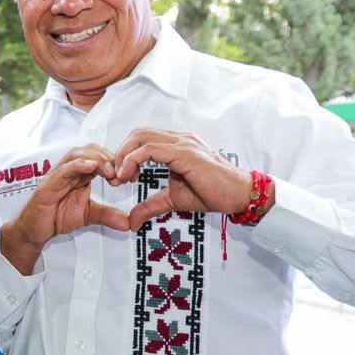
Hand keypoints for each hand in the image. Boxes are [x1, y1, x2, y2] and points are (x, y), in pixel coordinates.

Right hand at [0, 145, 131, 274]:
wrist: (34, 230)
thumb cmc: (55, 217)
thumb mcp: (88, 215)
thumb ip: (107, 215)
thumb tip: (127, 222)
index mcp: (79, 174)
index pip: (99, 156)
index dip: (117, 162)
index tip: (131, 175)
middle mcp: (68, 170)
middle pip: (90, 150)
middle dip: (109, 158)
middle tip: (123, 174)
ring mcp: (57, 175)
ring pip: (77, 155)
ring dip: (97, 159)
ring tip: (110, 171)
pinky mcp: (48, 185)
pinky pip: (63, 170)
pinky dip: (77, 165)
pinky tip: (90, 166)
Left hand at [111, 129, 260, 230]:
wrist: (238, 195)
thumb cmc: (211, 192)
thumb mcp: (172, 200)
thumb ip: (150, 206)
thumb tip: (132, 221)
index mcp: (175, 145)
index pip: (141, 138)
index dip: (125, 154)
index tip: (120, 177)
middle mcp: (178, 139)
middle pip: (137, 133)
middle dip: (120, 152)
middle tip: (117, 176)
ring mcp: (182, 143)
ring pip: (141, 137)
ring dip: (124, 156)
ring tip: (121, 177)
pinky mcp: (185, 153)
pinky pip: (151, 149)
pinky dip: (134, 160)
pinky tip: (130, 176)